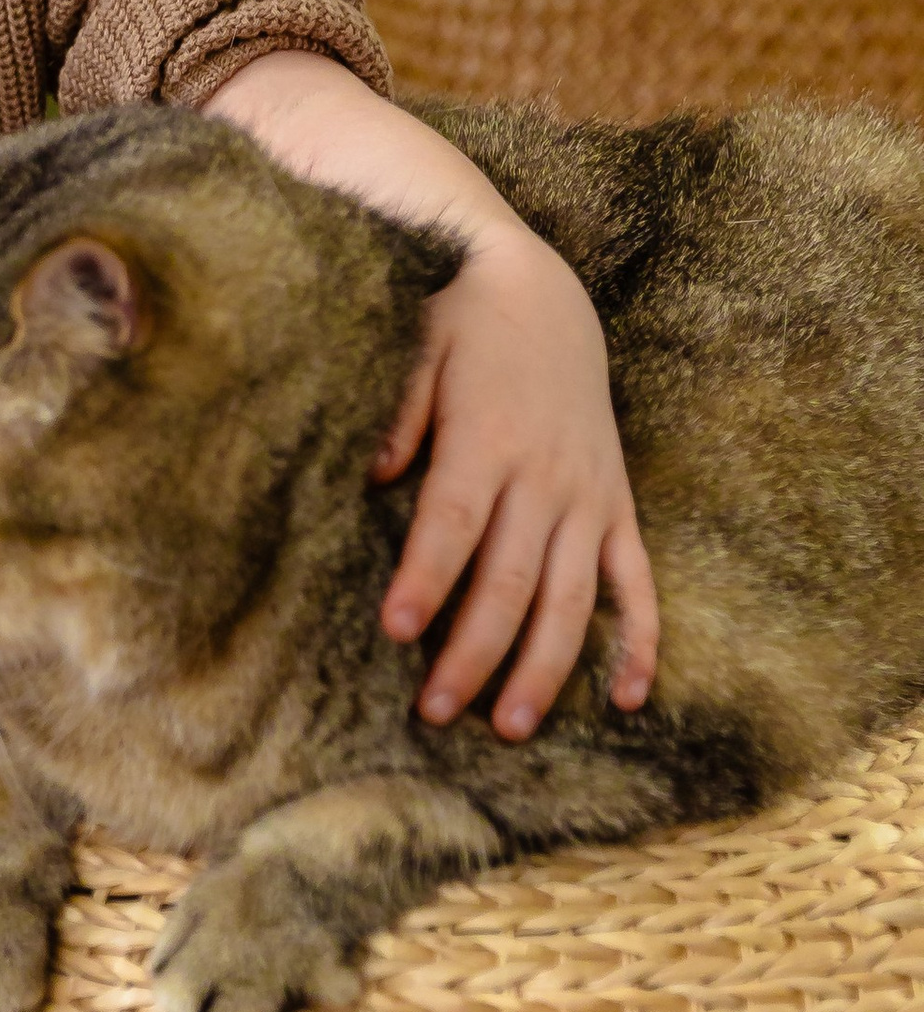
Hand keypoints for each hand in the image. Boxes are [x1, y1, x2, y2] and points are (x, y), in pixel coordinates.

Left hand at [374, 227, 658, 737]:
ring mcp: (588, 495)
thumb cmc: (459, 319)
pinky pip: (637, 583)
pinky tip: (627, 697)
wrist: (536, 285)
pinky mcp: (616, 503)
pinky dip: (639, 641)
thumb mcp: (415, 348)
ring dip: (543, 667)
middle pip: (510, 580)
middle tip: (436, 712)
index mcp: (486, 439)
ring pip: (572, 598)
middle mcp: (544, 476)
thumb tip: (372, 480)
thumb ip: (397, 416)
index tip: (397, 630)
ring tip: (510, 726)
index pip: (453, 524)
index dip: (427, 578)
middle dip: (473, 651)